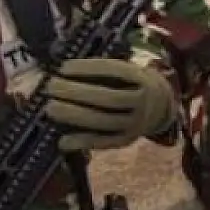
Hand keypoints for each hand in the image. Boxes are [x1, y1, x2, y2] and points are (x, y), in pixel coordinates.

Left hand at [42, 58, 175, 151]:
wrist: (159, 105)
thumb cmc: (129, 82)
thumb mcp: (125, 70)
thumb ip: (102, 70)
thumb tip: (64, 69)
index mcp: (141, 77)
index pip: (115, 71)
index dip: (89, 69)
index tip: (64, 67)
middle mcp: (141, 101)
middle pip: (109, 97)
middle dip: (77, 92)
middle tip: (51, 86)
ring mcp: (135, 123)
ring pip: (104, 120)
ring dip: (75, 115)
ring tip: (49, 108)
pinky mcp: (126, 140)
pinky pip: (103, 142)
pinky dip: (82, 142)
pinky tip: (62, 141)